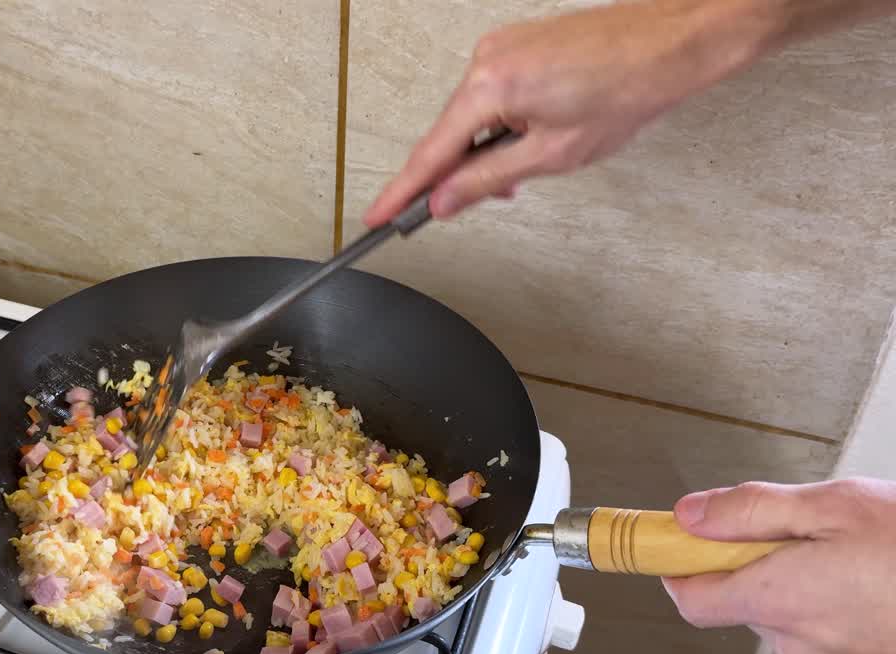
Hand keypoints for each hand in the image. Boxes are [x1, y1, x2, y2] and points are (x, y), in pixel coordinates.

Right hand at [364, 0, 769, 224]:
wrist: (671, 43)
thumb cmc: (626, 90)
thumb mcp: (552, 155)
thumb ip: (488, 180)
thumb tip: (445, 200)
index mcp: (489, 88)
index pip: (431, 153)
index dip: (403, 192)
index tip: (378, 216)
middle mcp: (485, 61)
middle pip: (449, 134)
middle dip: (456, 175)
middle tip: (454, 211)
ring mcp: (500, 47)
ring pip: (471, 116)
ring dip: (484, 151)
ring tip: (522, 172)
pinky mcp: (516, 44)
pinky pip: (490, 95)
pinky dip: (499, 125)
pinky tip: (527, 141)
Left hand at [663, 478, 895, 653]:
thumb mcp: (834, 506)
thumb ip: (752, 509)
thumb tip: (693, 514)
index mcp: (779, 601)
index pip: (691, 599)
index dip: (678, 566)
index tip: (677, 543)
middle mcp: (801, 644)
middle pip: (744, 602)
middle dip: (758, 564)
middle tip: (798, 532)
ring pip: (792, 619)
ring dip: (804, 586)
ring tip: (852, 555)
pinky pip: (833, 637)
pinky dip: (841, 609)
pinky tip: (875, 582)